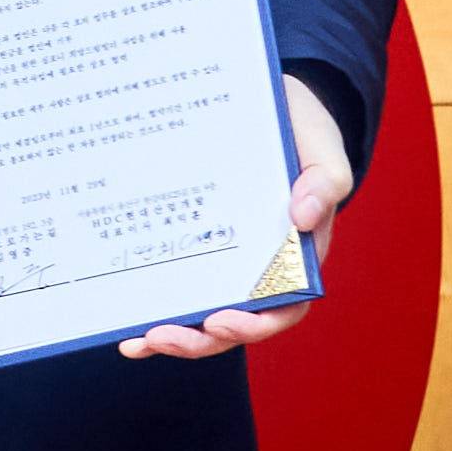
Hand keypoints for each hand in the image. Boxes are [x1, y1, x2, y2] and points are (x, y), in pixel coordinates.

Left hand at [119, 81, 358, 361]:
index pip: (285, 306)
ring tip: (139, 340)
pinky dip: (156, 311)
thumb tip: (303, 215)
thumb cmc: (301, 133)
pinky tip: (126, 327)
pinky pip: (179, 287)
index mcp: (298, 255)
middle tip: (162, 336)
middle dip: (200, 339)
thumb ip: (325, 180)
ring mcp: (227, 262)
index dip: (255, 323)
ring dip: (173, 335)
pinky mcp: (197, 248)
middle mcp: (262, 269)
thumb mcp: (322, 147)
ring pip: (203, 315)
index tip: (222, 320)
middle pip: (236, 322)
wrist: (268, 110)